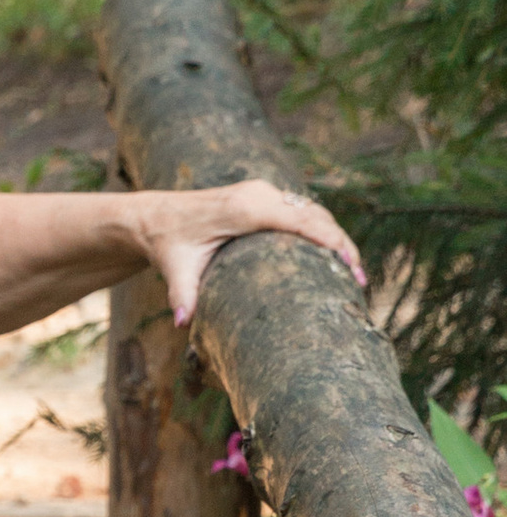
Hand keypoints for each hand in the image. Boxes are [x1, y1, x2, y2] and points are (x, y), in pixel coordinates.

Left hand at [141, 178, 364, 328]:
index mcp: (245, 208)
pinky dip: (321, 231)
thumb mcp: (174, 269)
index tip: (351, 264)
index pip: (300, 221)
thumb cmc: (167, 243)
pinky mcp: (264, 197)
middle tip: (361, 281)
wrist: (155, 217)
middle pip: (315, 216)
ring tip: (354, 273)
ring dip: (335, 238)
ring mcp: (263, 192)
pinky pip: (301, 212)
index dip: (329, 241)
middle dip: (341, 245)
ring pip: (312, 212)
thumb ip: (182, 295)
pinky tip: (333, 257)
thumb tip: (182, 323)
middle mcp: (259, 194)